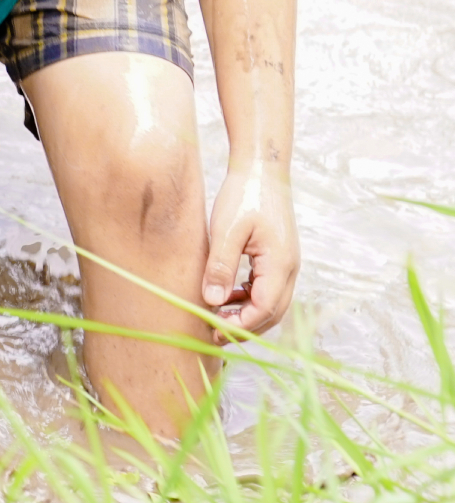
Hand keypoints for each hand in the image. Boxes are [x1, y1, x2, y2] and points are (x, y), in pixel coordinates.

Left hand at [202, 165, 297, 335]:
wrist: (262, 169)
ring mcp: (286, 263)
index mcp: (280, 264)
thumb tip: (213, 301)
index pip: (264, 309)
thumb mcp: (226, 230)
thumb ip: (221, 266)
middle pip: (272, 312)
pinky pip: (266, 287)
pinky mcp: (277, 257)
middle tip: (213, 333)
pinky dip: (249, 297)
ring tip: (216, 317)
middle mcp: (289, 268)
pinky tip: (227, 295)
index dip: (240, 325)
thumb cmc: (244, 195)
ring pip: (271, 302)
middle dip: (245, 327)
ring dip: (247, 313)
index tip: (212, 330)